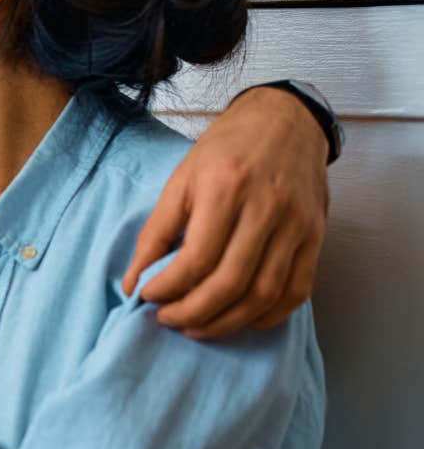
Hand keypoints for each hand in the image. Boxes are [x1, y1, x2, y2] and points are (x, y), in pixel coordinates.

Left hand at [121, 86, 330, 337]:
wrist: (285, 121)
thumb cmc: (225, 150)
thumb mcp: (180, 180)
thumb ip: (156, 232)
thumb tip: (132, 282)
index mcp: (225, 190)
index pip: (196, 259)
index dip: (168, 288)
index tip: (147, 297)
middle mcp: (266, 210)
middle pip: (231, 283)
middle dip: (194, 312)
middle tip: (168, 320)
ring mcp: (296, 225)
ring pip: (264, 294)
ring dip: (228, 322)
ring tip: (197, 327)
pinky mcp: (316, 237)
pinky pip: (297, 290)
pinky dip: (268, 314)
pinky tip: (241, 319)